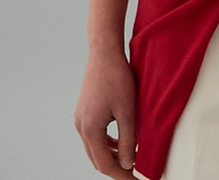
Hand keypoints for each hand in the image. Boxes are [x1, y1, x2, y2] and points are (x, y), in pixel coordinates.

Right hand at [75, 46, 136, 178]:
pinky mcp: (84, 111)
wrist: (104, 52)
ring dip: (111, 156)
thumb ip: (128, 140)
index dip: (122, 175)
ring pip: (95, 148)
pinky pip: (94, 135)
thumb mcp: (127, 110)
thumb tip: (129, 163)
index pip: (105, 164)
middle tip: (135, 172)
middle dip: (116, 168)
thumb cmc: (117, 77)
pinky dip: (107, 143)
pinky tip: (121, 141)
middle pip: (97, 159)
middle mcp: (81, 126)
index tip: (137, 179)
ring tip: (131, 158)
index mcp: (90, 129)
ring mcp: (81, 118)